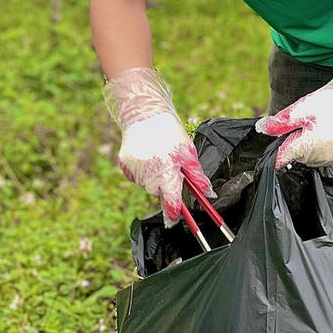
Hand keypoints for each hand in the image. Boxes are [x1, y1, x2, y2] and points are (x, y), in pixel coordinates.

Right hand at [105, 68, 213, 225]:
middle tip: (171, 170)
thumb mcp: (188, 152)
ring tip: (158, 157)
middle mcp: (148, 173)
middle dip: (166, 187)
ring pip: (147, 184)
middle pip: (158, 193)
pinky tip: (147, 156)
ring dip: (154, 178)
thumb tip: (208, 194)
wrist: (144, 112)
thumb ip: (197, 176)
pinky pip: (136, 176)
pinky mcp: (124, 165)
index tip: (175, 219)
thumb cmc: (170, 131)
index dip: (174, 213)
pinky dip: (143, 171)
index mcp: (166, 170)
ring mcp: (134, 170)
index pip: (171, 201)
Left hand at [256, 57, 332, 168]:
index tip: (271, 141)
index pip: (280, 158)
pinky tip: (321, 127)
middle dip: (289, 141)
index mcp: (307, 147)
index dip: (273, 151)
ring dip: (302, 142)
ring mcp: (329, 159)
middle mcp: (318, 158)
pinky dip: (313, 144)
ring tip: (312, 122)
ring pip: (305, 155)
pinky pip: (317, 154)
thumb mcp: (303, 108)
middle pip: (293, 155)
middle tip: (298, 121)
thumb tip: (262, 129)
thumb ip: (281, 121)